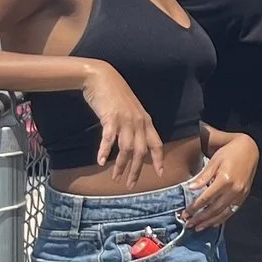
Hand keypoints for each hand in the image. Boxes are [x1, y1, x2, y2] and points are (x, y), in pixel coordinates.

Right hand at [81, 62, 164, 189]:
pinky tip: (101, 162)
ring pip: (127, 149)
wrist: (101, 77)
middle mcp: (139, 122)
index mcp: (146, 121)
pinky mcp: (111, 117)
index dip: (159, 159)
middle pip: (141, 152)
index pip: (156, 144)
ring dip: (121, 165)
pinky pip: (109, 139)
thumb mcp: (130, 110)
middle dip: (137, 170)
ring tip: (116, 177)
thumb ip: (134, 125)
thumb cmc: (115, 94)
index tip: (161, 174)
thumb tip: (133, 143)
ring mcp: (125, 120)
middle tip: (130, 185)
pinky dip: (105, 151)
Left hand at [179, 135, 258, 230]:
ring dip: (210, 222)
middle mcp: (234, 190)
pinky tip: (213, 223)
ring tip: (198, 227)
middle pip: (214, 209)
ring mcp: (240, 194)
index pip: (206, 199)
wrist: (249, 149)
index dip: (194, 208)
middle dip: (200, 218)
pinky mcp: (244, 196)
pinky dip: (221, 219)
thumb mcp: (214, 161)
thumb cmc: (230, 152)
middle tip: (188, 224)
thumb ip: (203, 177)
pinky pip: (232, 211)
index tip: (184, 214)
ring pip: (223, 213)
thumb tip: (190, 189)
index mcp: (225, 180)